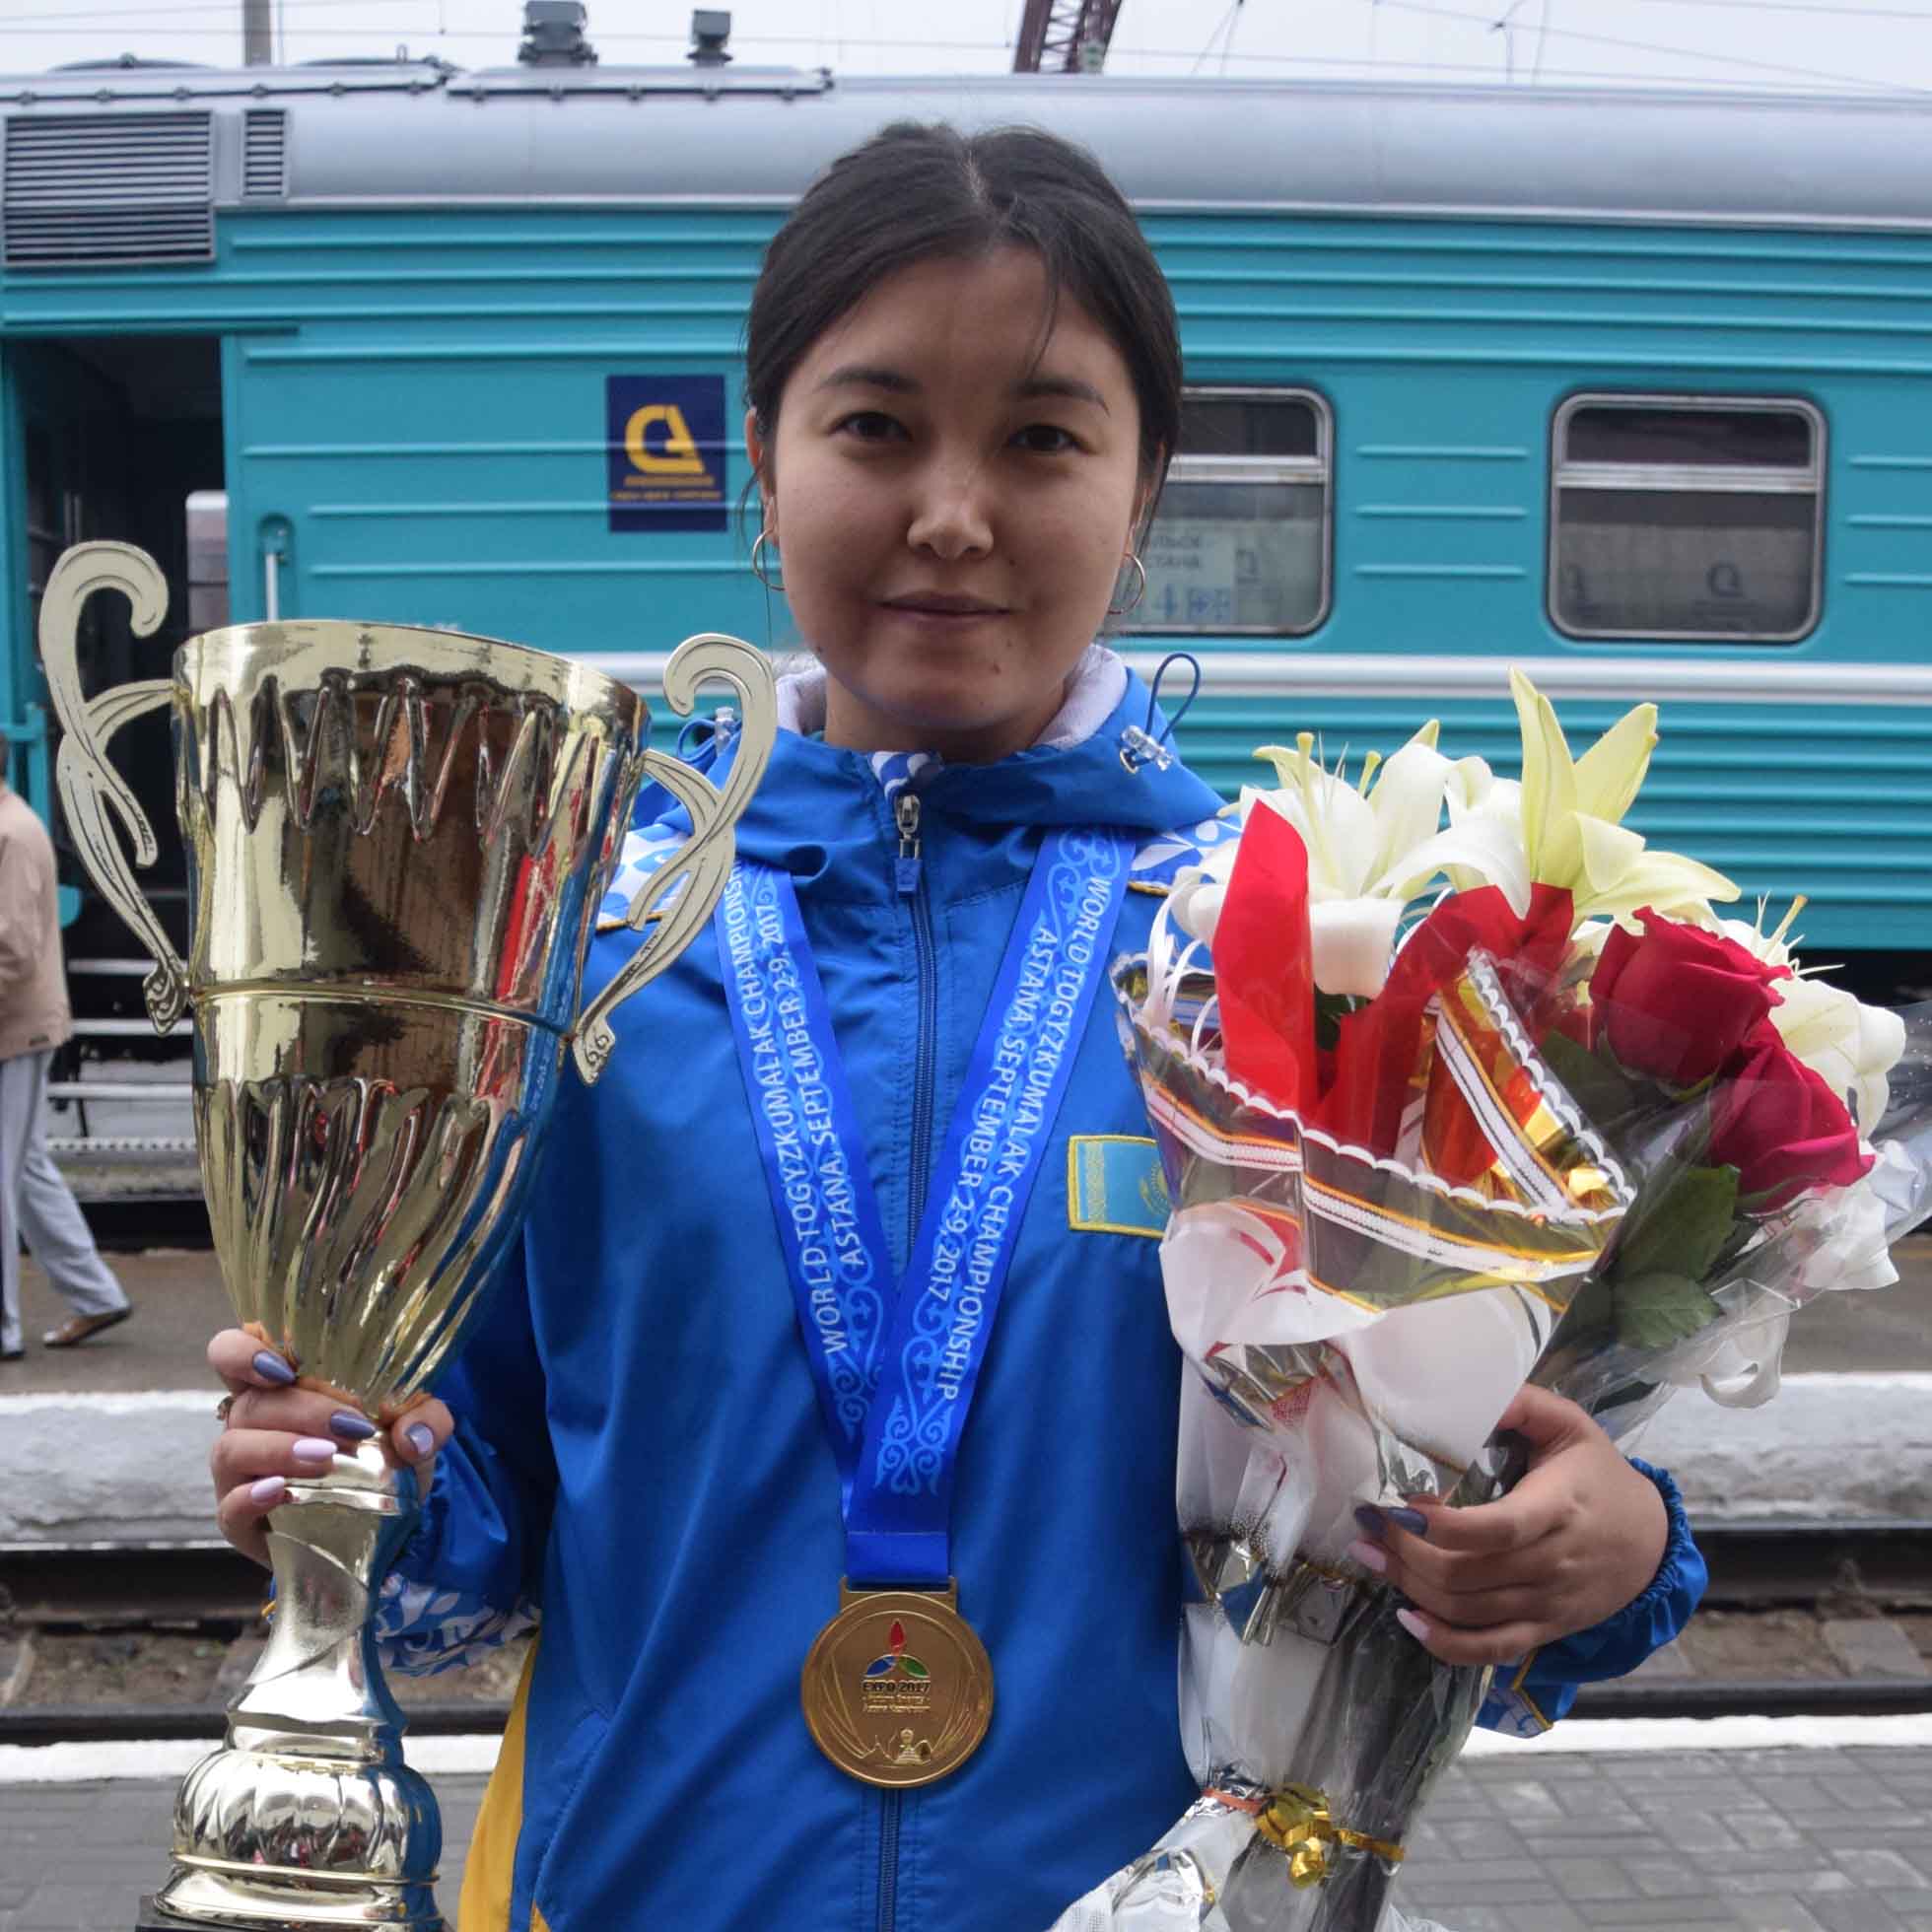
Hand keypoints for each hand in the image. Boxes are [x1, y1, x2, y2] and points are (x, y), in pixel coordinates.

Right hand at [207, 1327, 452, 1569]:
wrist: (383, 1524)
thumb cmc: (386, 1458)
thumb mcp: (418, 1430)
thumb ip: (426, 1421)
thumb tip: (413, 1438)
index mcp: (279, 1388)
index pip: (231, 1353)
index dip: (243, 1352)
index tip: (282, 1367)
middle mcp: (250, 1425)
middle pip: (249, 1403)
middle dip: (300, 1410)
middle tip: (349, 1427)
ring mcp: (239, 1475)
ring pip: (231, 1449)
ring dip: (279, 1449)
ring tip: (325, 1459)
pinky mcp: (240, 1521)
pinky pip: (227, 1507)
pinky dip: (250, 1497)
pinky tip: (281, 1492)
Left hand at [1350, 1385, 1667, 1666]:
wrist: (1653, 1542)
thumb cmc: (1598, 1475)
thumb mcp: (1569, 1426)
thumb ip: (1520, 1403)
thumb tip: (1465, 1389)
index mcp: (1557, 1509)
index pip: (1497, 1529)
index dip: (1442, 1526)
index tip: (1399, 1505)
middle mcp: (1552, 1564)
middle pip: (1468, 1575)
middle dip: (1406, 1552)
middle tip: (1367, 1526)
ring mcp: (1547, 1604)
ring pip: (1469, 1612)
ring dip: (1411, 1588)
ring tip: (1370, 1557)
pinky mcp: (1544, 1631)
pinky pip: (1491, 1651)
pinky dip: (1446, 1645)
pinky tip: (1409, 1620)